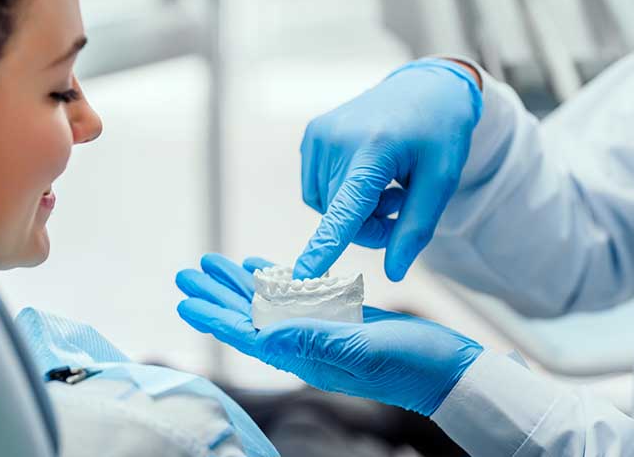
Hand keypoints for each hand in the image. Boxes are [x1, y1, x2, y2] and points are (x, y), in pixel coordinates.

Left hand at [175, 253, 483, 415]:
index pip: (249, 334)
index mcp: (307, 355)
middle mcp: (307, 344)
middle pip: (251, 317)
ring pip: (270, 304)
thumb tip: (264, 334)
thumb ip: (315, 339)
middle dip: (218, 294)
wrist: (447, 370)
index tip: (187, 299)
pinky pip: (298, 296)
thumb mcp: (363, 349)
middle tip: (187, 271)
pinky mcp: (341, 318)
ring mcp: (323, 331)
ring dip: (240, 284)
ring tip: (214, 264)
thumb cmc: (411, 364)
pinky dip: (277, 280)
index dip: (216, 316)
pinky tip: (262, 268)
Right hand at [295, 58, 482, 281]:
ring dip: (354, 212)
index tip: (303, 274)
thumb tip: (394, 273)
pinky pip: (317, 191)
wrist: (426, 86)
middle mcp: (336, 139)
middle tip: (400, 205)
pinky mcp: (311, 136)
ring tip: (387, 186)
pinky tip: (367, 176)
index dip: (325, 245)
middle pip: (339, 218)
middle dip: (369, 226)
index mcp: (374, 149)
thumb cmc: (440, 134)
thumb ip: (415, 228)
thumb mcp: (442, 181)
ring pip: (326, 209)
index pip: (345, 208)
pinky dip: (340, 195)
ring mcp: (318, 135)